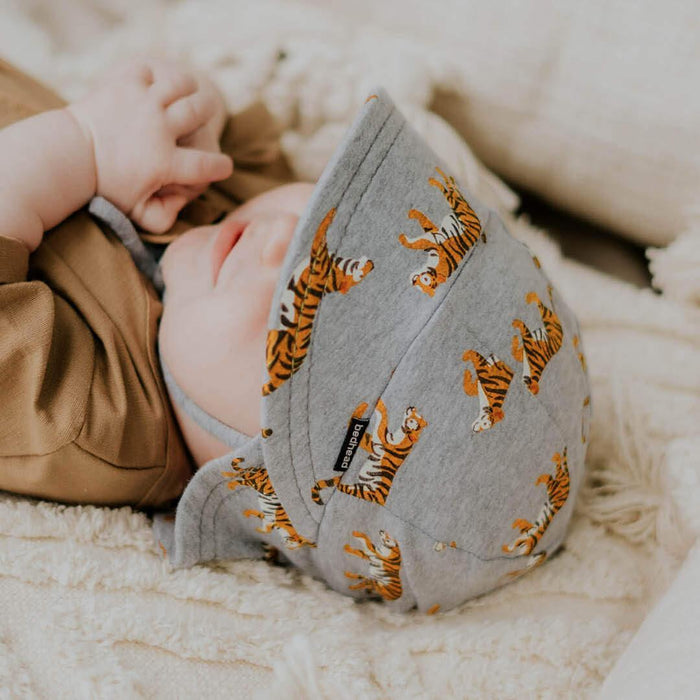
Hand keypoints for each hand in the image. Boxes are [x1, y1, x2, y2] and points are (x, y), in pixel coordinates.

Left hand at [66, 57, 232, 232]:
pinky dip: (155, 75)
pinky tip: (155, 86)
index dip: (220, 167)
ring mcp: (142, 102)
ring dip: (187, 89)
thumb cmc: (105, 187)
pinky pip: (151, 69)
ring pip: (180, 83)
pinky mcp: (125, 83)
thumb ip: (164, 218)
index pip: (206, 165)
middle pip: (199, 111)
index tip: (225, 166)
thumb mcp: (137, 212)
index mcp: (164, 162)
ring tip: (185, 96)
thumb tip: (184, 209)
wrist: (67, 155)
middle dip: (208, 112)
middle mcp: (158, 128)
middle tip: (204, 116)